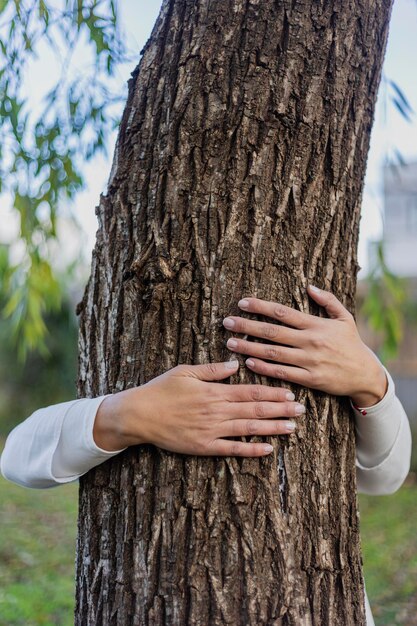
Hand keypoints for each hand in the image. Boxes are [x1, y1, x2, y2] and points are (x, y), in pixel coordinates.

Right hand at [93, 361, 304, 455]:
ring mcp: (211, 431)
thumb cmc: (160, 390)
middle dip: (280, 410)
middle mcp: (217, 411)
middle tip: (301, 410)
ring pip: (248, 429)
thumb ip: (212, 370)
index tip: (290, 393)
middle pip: (255, 410)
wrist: (139, 415)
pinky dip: (251, 449)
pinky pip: (232, 449)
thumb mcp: (185, 372)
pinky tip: (268, 449)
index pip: (250, 392)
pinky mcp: (204, 447)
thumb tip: (235, 364)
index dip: (272, 393)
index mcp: (214, 392)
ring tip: (293, 428)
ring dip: (272, 428)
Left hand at [223, 286, 386, 406]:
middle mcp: (310, 341)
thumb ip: (328, 301)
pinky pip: (282, 373)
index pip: (282, 312)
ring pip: (273, 353)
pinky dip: (264, 368)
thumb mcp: (345, 318)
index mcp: (316, 324)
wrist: (366, 374)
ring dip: (249, 348)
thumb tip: (309, 286)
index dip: (260, 306)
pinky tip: (248, 363)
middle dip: (247, 326)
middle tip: (227, 322)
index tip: (242, 303)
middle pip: (272, 332)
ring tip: (231, 343)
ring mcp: (309, 361)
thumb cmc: (352, 345)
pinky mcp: (309, 379)